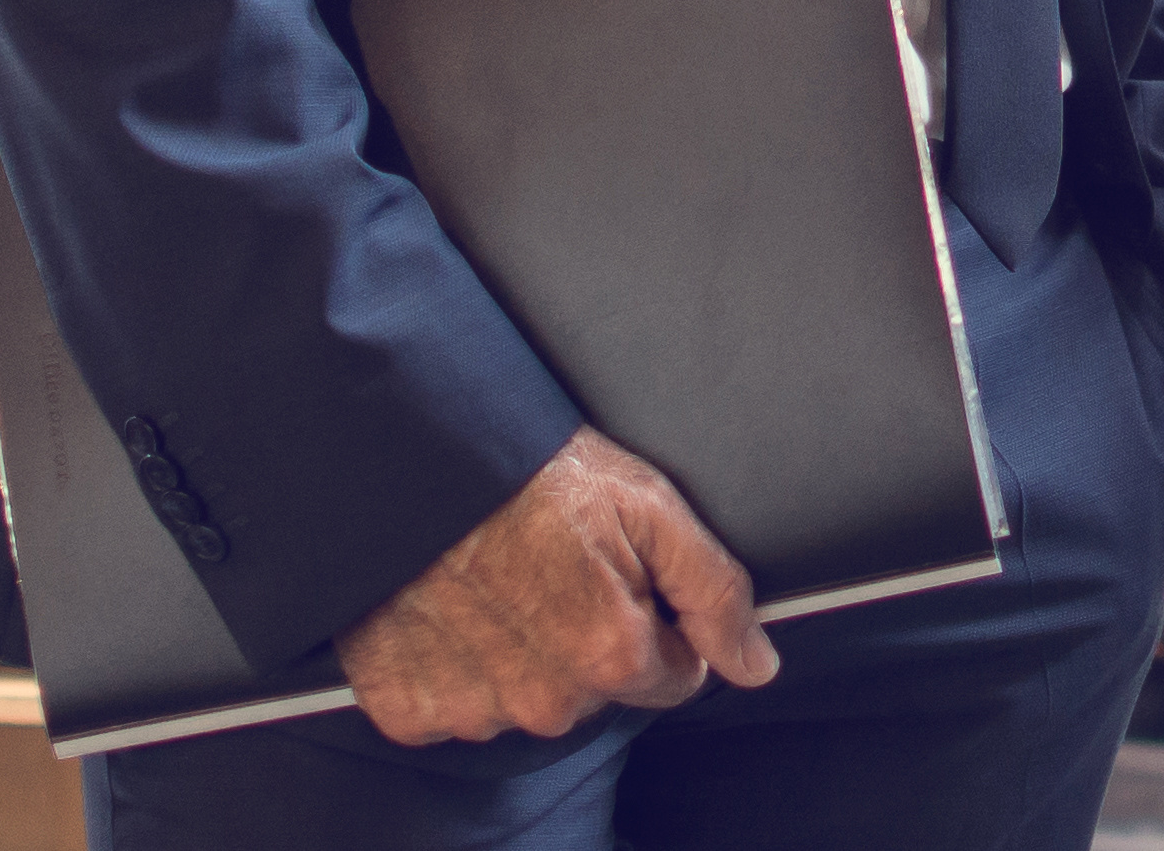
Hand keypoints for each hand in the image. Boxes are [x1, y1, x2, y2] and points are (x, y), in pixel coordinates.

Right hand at [335, 428, 776, 745]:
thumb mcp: (648, 505)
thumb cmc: (530, 469)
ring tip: (497, 581)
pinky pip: (451, 708)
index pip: (673, 675)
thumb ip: (714, 591)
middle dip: (588, 639)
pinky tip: (452, 611)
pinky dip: (454, 669)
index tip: (621, 575)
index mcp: (609, 653)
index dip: (657, 621)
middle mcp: (542, 699)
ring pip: (524, 702)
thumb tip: (757, 663)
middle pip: (598, 693)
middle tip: (554, 567)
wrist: (413, 455)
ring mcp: (471, 708)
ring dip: (519, 657)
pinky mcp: (406, 706)